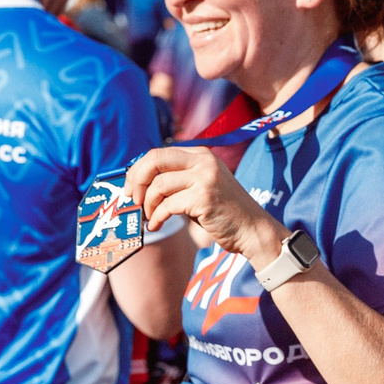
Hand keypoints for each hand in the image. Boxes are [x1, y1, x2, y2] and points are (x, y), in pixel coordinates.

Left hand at [128, 145, 282, 264]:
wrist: (252, 230)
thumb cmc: (223, 212)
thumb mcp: (201, 186)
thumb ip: (178, 180)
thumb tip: (140, 183)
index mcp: (201, 155)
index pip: (158, 153)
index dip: (138, 170)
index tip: (131, 188)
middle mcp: (203, 161)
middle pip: (154, 160)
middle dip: (136, 181)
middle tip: (133, 200)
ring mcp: (205, 178)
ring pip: (158, 186)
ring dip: (148, 205)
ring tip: (150, 218)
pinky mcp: (204, 197)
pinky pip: (167, 206)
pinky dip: (157, 218)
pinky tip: (157, 226)